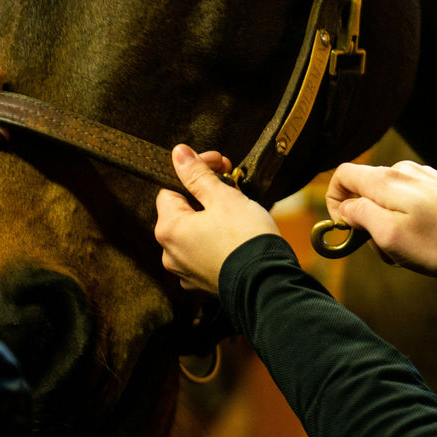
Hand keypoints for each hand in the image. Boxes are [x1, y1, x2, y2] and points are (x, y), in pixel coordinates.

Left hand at [155, 145, 279, 293]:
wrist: (268, 284)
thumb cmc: (245, 240)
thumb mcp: (222, 197)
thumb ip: (197, 174)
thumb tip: (179, 153)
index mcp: (168, 229)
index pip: (169, 189)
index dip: (194, 173)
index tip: (218, 165)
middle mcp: (170, 253)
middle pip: (182, 211)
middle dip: (205, 193)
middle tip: (232, 183)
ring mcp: (185, 271)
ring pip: (194, 232)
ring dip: (212, 217)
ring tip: (238, 209)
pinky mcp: (203, 282)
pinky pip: (204, 253)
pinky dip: (216, 240)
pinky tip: (236, 234)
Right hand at [325, 160, 436, 275]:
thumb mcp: (390, 236)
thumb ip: (360, 216)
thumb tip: (345, 207)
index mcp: (385, 180)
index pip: (342, 175)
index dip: (334, 201)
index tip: (347, 227)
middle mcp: (403, 170)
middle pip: (365, 189)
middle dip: (366, 220)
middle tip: (384, 248)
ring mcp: (424, 175)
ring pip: (389, 196)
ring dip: (389, 222)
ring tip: (410, 248)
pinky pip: (412, 198)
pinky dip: (410, 217)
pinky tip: (429, 236)